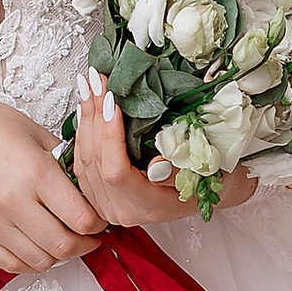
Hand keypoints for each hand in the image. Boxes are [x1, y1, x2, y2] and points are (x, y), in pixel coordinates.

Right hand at [0, 77, 102, 273]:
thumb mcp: (39, 135)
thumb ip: (66, 166)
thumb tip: (91, 192)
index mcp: (36, 173)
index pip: (82, 218)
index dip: (99, 224)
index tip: (101, 220)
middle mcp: (13, 202)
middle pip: (64, 245)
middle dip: (85, 245)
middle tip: (90, 237)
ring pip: (40, 261)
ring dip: (60, 256)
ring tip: (65, 240)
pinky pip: (11, 265)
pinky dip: (31, 263)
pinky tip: (39, 248)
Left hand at [71, 76, 255, 229]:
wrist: (206, 188)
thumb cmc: (209, 176)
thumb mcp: (204, 171)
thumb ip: (178, 173)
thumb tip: (158, 166)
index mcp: (145, 207)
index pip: (116, 171)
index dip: (110, 135)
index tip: (111, 100)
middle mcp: (120, 210)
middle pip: (94, 162)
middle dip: (94, 116)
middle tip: (94, 79)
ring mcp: (106, 204)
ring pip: (83, 160)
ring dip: (86, 119)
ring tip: (88, 85)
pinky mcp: (98, 193)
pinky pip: (82, 162)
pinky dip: (84, 131)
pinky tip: (86, 107)